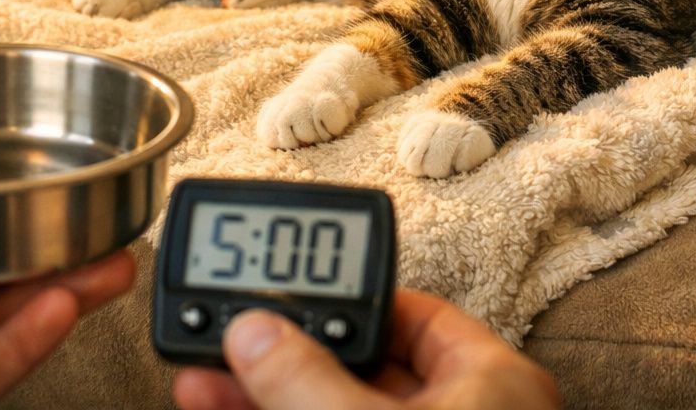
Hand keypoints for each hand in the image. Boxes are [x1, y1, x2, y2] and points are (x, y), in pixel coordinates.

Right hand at [171, 289, 559, 409]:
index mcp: (493, 386)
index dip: (346, 303)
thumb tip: (255, 334)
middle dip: (286, 360)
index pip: (416, 317)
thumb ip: (305, 383)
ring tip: (202, 387)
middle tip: (226, 344)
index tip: (286, 297)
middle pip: (363, 373)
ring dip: (268, 404)